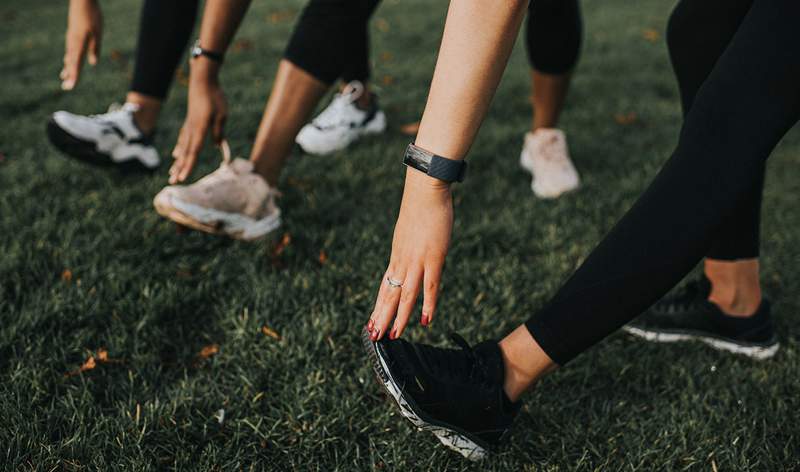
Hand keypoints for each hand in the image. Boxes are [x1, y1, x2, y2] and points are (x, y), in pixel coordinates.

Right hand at [60, 0, 101, 90]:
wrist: (82, 1)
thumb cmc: (92, 16)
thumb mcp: (98, 33)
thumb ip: (95, 48)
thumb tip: (93, 63)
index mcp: (79, 44)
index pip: (76, 64)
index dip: (74, 76)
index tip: (71, 86)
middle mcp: (73, 43)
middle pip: (71, 62)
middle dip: (70, 75)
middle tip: (66, 88)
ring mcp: (71, 38)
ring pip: (69, 56)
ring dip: (68, 68)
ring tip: (64, 77)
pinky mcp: (72, 34)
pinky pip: (70, 50)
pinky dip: (69, 58)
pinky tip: (67, 61)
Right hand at [170, 59, 227, 183]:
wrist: (202, 80)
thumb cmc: (215, 97)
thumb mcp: (222, 114)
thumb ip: (218, 131)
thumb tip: (217, 145)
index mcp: (200, 129)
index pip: (194, 152)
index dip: (188, 166)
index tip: (183, 178)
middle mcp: (191, 129)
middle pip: (185, 153)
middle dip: (179, 168)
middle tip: (173, 182)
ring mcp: (188, 125)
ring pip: (182, 147)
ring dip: (178, 161)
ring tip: (172, 173)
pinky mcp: (189, 121)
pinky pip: (183, 139)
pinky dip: (180, 148)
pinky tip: (176, 154)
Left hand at [366, 169, 453, 340]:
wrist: (425, 190)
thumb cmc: (421, 206)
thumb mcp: (412, 231)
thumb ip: (412, 245)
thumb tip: (414, 251)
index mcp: (397, 255)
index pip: (386, 285)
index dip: (380, 305)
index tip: (372, 321)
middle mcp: (402, 261)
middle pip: (390, 294)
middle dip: (382, 316)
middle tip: (374, 336)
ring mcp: (417, 260)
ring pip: (405, 294)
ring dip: (399, 316)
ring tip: (392, 335)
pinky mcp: (433, 257)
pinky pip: (429, 286)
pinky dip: (427, 304)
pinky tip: (425, 320)